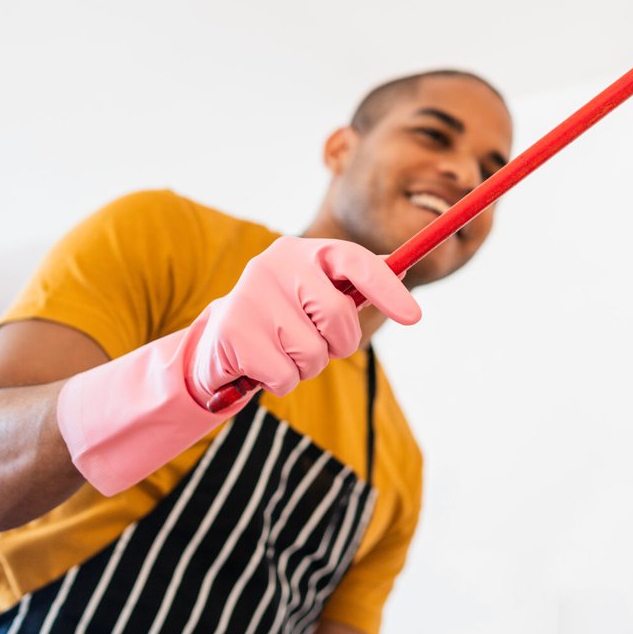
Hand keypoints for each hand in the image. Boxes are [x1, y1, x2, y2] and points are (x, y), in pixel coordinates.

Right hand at [185, 237, 421, 400]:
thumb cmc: (284, 318)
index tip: (414, 317)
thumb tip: (405, 267)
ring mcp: (251, 295)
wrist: (218, 343)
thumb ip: (356, 281)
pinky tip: (261, 366)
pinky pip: (285, 376)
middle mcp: (276, 264)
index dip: (388, 289)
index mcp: (306, 251)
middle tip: (316, 343)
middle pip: (338, 317)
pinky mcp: (233, 331)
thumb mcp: (318, 293)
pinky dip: (280, 382)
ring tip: (281, 352)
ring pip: (311, 353)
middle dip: (336, 343)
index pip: (356, 261)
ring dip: (304, 366)